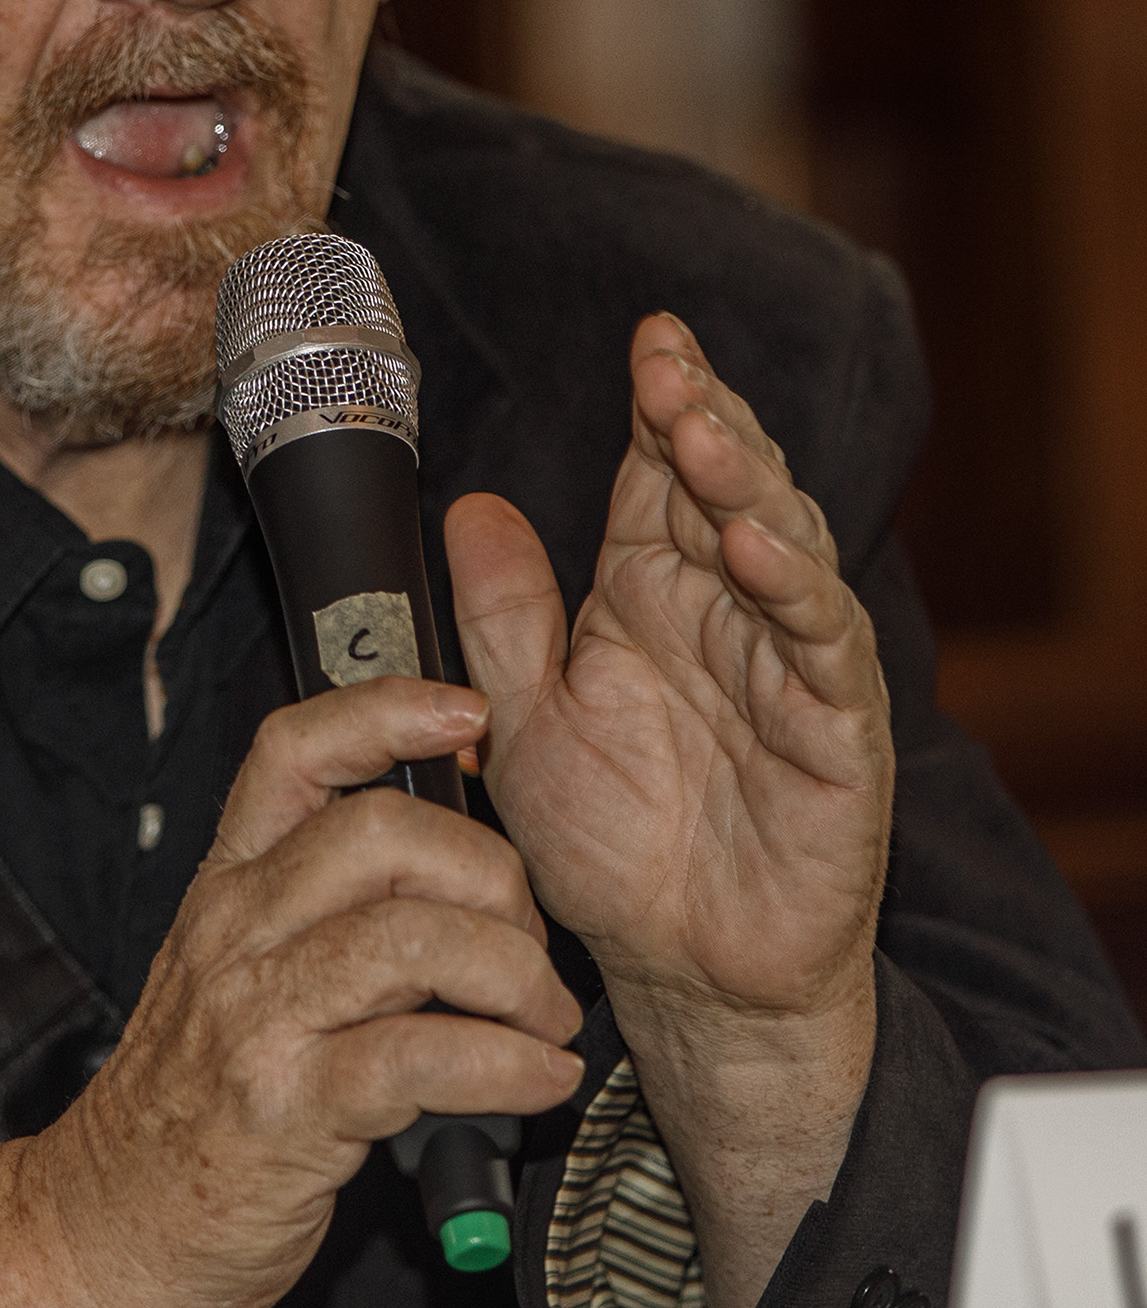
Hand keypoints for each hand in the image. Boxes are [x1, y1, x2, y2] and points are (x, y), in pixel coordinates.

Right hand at [0, 679, 582, 1307]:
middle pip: (382, 832)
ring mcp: (257, 1017)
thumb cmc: (192, 1098)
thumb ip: (320, 905)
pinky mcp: (288, 1109)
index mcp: (228, 883)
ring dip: (516, 977)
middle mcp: (237, 931)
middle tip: (527, 942)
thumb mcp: (232, 967)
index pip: (293, 749)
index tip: (465, 714)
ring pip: (413, 938)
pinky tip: (537, 1080)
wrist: (105, 1223)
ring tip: (543, 1021)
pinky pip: (422, 1058)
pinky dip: (508, 1065)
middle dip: (493, 876)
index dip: (384, 708)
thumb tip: (454, 861)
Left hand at [446, 311, 893, 1307]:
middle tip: (667, 369)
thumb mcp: (525, 717)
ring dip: (748, 486)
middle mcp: (722, 613)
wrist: (674, 969)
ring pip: (782, 548)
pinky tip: (754, 550)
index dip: (659, 404)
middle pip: (725, 490)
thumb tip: (472, 504)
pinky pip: (821, 650)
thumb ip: (504, 613)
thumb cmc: (609, 841)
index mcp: (649, 594)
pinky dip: (793, 593)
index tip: (648, 337)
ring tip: (703, 435)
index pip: (657, 477)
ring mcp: (785, 666)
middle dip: (703, 421)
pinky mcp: (834, 734)